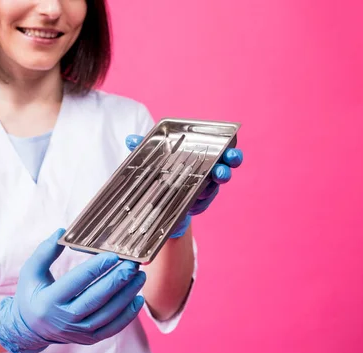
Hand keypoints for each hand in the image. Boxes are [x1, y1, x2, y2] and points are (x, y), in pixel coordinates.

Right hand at [0, 229, 145, 352]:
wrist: (30, 329)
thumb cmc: (32, 295)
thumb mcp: (31, 272)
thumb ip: (45, 252)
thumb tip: (62, 231)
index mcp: (49, 301)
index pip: (76, 282)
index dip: (96, 268)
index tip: (113, 255)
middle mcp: (64, 319)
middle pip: (96, 298)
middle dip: (117, 280)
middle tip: (133, 264)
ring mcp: (78, 332)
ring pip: (108, 313)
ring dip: (127, 294)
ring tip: (139, 276)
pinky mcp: (89, 339)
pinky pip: (113, 328)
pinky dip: (128, 315)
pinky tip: (138, 298)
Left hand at [125, 134, 243, 237]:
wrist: (159, 197)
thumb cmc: (162, 171)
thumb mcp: (153, 159)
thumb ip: (144, 148)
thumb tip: (130, 139)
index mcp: (200, 157)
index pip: (220, 152)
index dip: (229, 151)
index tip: (232, 149)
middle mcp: (207, 172)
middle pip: (224, 167)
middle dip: (229, 163)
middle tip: (229, 161)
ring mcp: (204, 188)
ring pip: (214, 185)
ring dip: (217, 181)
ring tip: (218, 176)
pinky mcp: (198, 203)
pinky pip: (202, 202)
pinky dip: (200, 200)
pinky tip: (195, 200)